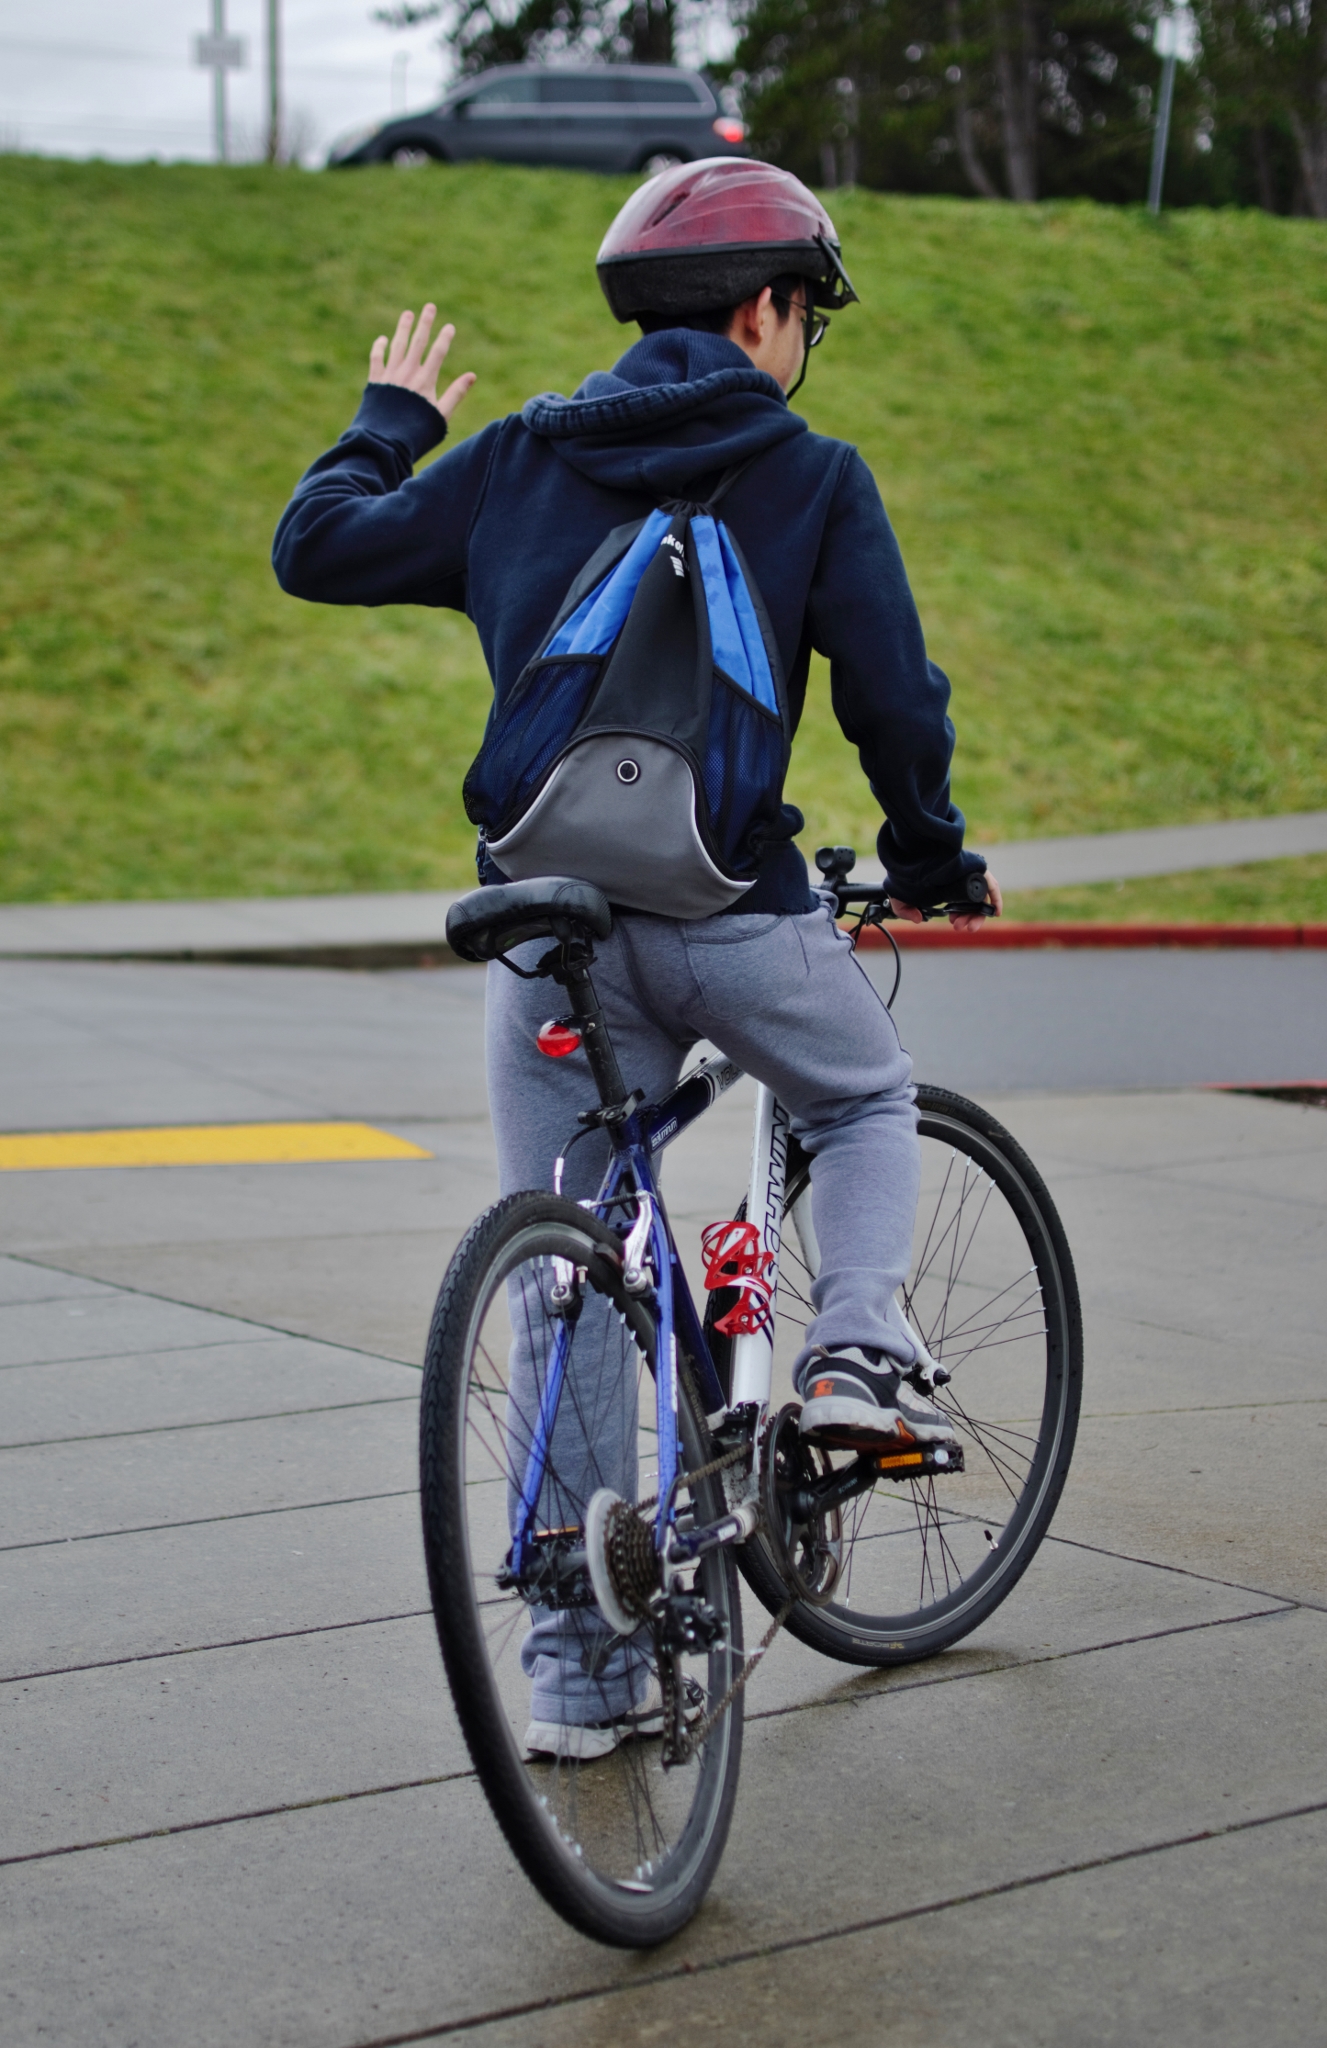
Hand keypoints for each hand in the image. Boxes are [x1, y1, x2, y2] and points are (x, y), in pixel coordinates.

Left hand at [368, 303, 475, 421]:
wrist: (386, 440)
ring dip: (403, 328)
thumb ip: (456, 394)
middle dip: (425, 323)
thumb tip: (472, 376)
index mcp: (425, 380)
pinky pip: (377, 358)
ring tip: (408, 314)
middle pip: (418, 342)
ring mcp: (390, 375)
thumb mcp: (441, 415)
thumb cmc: (418, 431)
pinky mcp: (375, 381)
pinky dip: (379, 347)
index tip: (449, 327)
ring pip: (397, 345)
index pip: (438, 353)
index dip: (445, 338)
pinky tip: (383, 339)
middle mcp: (408, 373)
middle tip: (429, 307)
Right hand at [888, 871, 1002, 932]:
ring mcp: (969, 874)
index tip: (954, 923)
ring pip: (980, 898)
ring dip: (978, 915)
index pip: (960, 904)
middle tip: (960, 928)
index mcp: (946, 884)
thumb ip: (904, 910)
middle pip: (972, 903)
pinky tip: (995, 912)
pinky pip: (991, 885)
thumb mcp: (901, 896)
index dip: (958, 916)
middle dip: (968, 919)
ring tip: (969, 926)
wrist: (912, 855)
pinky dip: (995, 899)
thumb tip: (918, 919)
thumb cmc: (905, 871)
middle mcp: (960, 879)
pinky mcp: (976, 869)